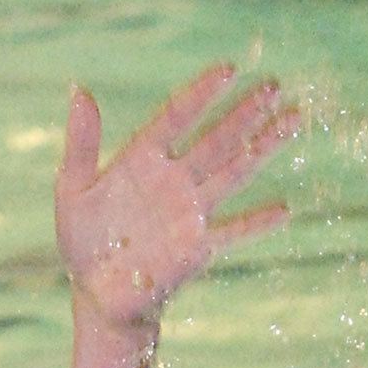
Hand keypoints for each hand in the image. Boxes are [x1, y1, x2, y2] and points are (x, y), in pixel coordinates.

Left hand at [55, 64, 300, 327]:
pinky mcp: (197, 247)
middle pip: (216, 139)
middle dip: (246, 113)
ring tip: (294, 119)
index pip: (177, 117)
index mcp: (143, 159)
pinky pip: (232, 232)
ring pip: (233, 172)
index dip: (202, 94)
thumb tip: (80, 92)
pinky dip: (256, 223)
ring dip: (263, 148)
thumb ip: (80, 146)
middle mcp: (174, 179)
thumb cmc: (83, 244)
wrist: (98, 296)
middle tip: (275, 86)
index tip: (229, 71)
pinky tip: (283, 210)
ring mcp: (189, 212)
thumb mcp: (73, 193)